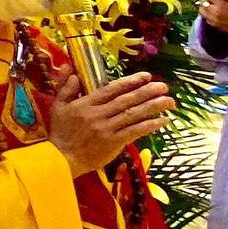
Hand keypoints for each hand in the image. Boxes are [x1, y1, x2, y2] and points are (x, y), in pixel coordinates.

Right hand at [49, 72, 172, 177]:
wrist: (61, 159)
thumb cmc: (60, 132)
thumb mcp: (58, 106)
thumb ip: (65, 87)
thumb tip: (71, 70)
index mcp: (86, 104)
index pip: (111, 89)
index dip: (130, 82)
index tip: (146, 76)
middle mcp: (98, 114)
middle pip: (127, 100)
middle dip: (147, 92)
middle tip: (164, 86)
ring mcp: (106, 129)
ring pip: (133, 115)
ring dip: (153, 107)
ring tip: (169, 101)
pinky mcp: (113, 143)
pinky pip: (134, 132)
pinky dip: (149, 126)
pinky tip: (162, 121)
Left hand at [198, 0, 227, 36]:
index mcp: (221, 6)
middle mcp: (215, 14)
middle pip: (202, 3)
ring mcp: (216, 22)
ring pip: (202, 12)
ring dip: (204, 5)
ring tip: (210, 1)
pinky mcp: (218, 27)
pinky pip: (207, 19)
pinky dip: (208, 14)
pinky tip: (214, 10)